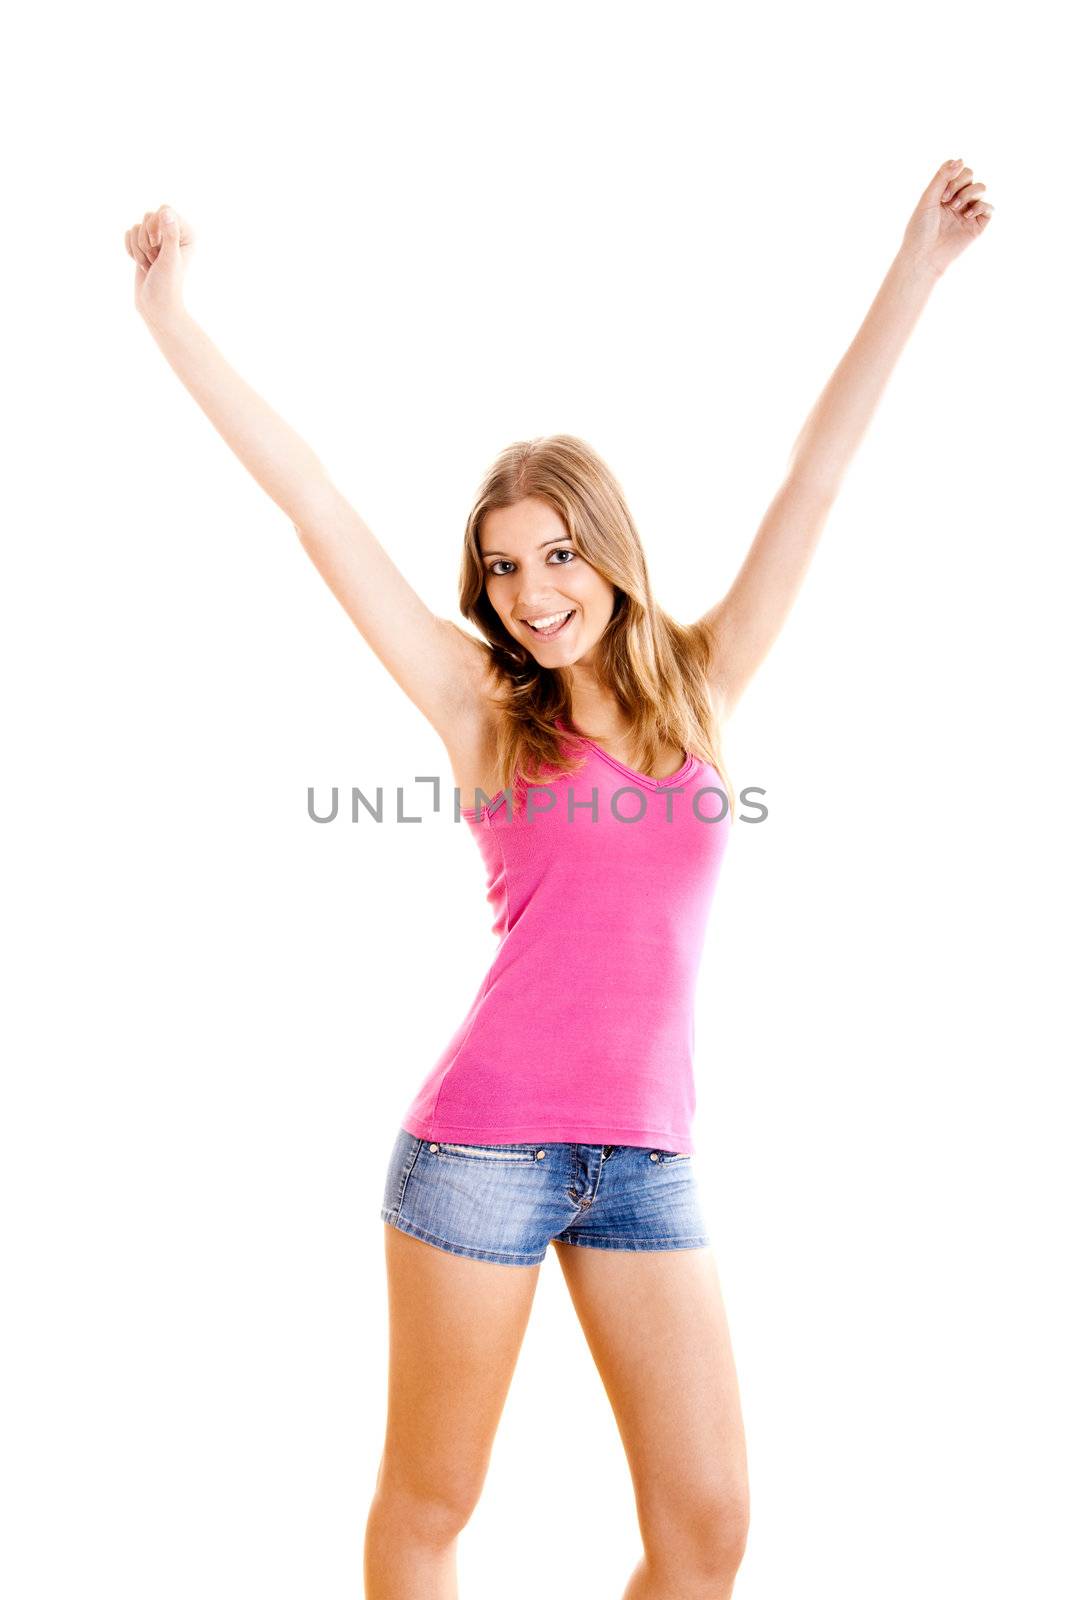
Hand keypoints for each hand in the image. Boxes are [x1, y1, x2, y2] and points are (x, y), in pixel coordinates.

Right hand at [123, 205, 194, 324]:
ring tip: (149, 265)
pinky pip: (129, 233)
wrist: (155, 305)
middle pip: (149, 216)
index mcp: (186, 234)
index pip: (165, 210)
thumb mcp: (169, 259)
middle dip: (146, 240)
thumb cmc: (167, 285)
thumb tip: (166, 211)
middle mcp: (173, 233)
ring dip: (139, 248)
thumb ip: (170, 234)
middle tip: (155, 260)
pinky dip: (131, 250)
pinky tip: (140, 264)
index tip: (158, 246)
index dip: (156, 226)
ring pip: (137, 226)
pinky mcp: (144, 245)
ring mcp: (157, 239)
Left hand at [898, 158, 993, 278]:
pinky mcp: (977, 225)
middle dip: (960, 182)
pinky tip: (967, 215)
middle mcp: (957, 199)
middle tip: (946, 200)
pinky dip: (980, 206)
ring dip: (969, 192)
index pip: (958, 169)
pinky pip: (989, 207)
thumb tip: (960, 159)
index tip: (941, 191)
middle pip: (970, 175)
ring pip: (981, 187)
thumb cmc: (920, 229)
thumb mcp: (928, 198)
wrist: (924, 256)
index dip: (953, 173)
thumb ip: (942, 177)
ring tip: (956, 207)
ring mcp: (968, 211)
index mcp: (944, 192)